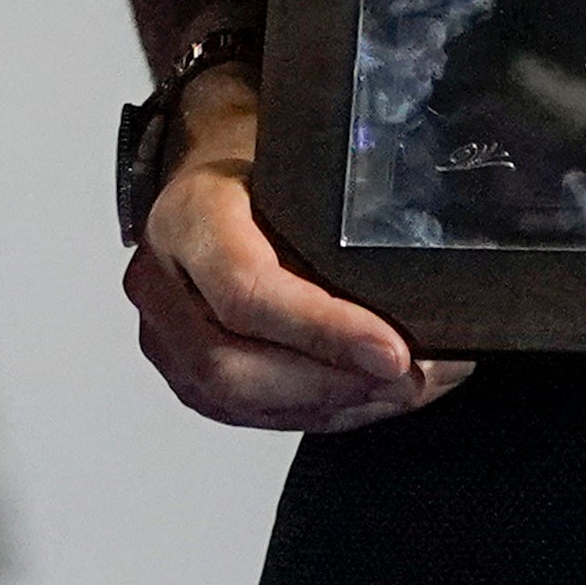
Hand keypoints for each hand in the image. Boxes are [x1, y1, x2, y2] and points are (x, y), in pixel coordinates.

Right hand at [126, 74, 467, 431]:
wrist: (203, 193)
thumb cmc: (254, 177)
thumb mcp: (290, 169)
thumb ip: (338, 211)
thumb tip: (424, 261)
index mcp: (187, 218)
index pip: (245, 289)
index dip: (323, 331)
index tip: (393, 349)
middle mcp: (161, 285)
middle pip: (232, 367)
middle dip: (333, 385)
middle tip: (408, 378)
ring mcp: (165, 340)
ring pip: (240, 403)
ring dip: (335, 405)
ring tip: (406, 389)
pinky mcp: (187, 379)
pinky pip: (250, 416)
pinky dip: (321, 413)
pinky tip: (371, 396)